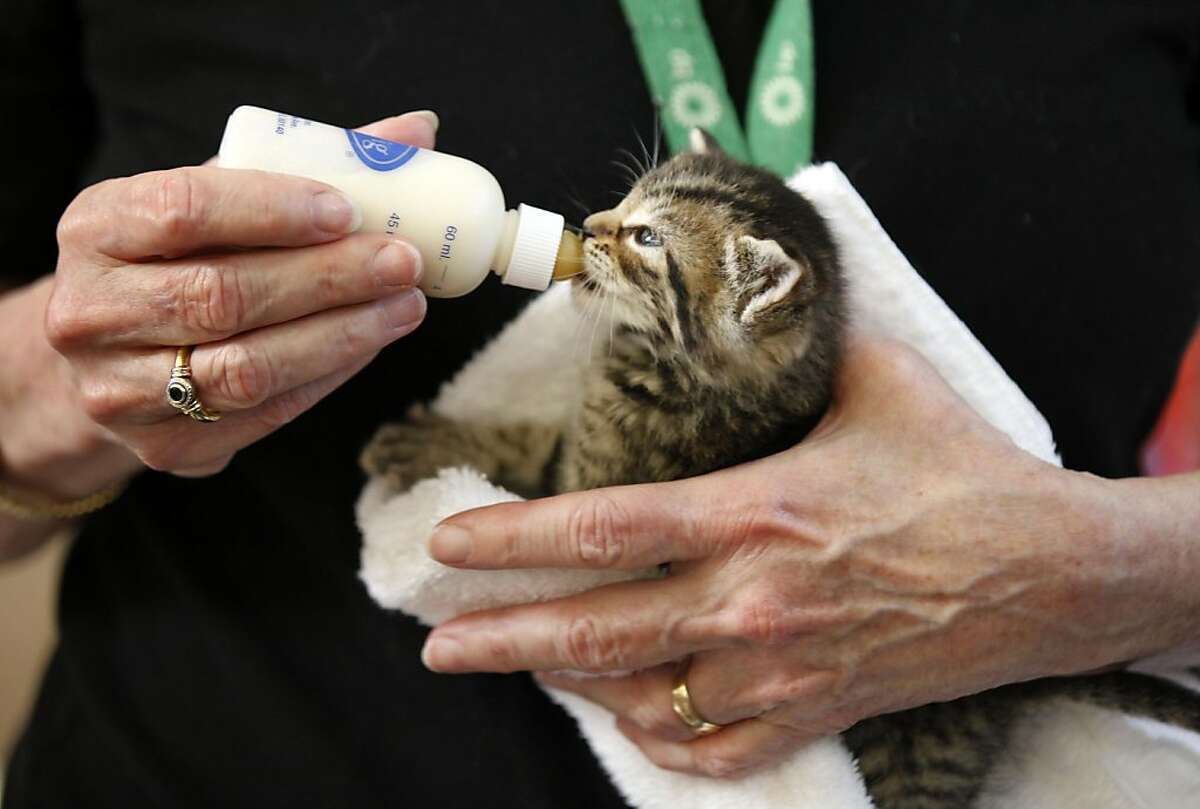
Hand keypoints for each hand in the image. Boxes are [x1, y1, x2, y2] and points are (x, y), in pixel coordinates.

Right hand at [39, 112, 435, 479]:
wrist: (110, 357)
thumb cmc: (179, 261)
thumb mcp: (217, 201)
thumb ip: (305, 164)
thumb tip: (417, 131)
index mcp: (96, 229)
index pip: (181, 210)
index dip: (270, 209)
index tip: (346, 209)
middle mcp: (91, 312)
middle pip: (222, 296)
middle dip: (327, 278)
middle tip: (403, 261)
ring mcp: (120, 390)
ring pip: (245, 368)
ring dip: (340, 336)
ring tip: (404, 307)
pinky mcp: (165, 447)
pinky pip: (263, 415)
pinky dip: (327, 377)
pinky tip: (369, 345)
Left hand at [417, 338, 1188, 778]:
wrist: (1050, 570)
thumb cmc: (960, 473)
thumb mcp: (878, 381)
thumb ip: (798, 344)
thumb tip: (756, 294)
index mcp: (757, 510)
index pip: (606, 528)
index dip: (515, 539)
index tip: (452, 541)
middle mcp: (755, 598)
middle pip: (600, 629)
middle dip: (504, 638)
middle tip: (438, 639)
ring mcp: (782, 666)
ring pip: (644, 695)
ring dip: (569, 683)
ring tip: (519, 663)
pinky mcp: (816, 709)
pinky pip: (715, 749)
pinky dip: (658, 740)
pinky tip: (627, 718)